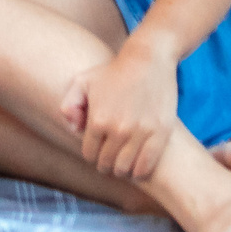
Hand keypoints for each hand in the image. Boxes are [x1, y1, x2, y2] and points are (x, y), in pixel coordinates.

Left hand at [60, 43, 177, 180]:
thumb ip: (69, 105)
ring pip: (125, 168)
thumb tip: (74, 129)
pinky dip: (140, 172)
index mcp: (98, 120)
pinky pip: (147, 165)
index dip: (92, 154)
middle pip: (107, 164)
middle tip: (109, 160)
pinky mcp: (160, 134)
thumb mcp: (83, 81)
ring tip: (123, 165)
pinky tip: (137, 168)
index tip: (98, 150)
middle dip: (106, 164)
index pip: (89, 153)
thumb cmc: (114, 71)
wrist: (148, 59)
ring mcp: (140, 133)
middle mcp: (118, 129)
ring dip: (122, 170)